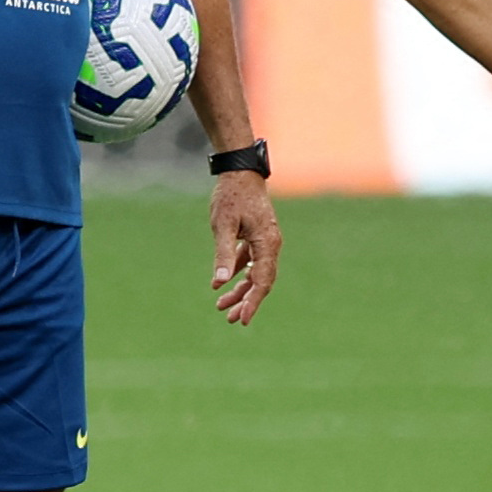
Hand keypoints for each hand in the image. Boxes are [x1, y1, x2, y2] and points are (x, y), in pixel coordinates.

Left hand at [208, 170, 280, 324]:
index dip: (253, 302)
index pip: (262, 280)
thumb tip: (221, 282)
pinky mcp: (257, 236)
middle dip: (246, 301)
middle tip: (231, 319)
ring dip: (241, 289)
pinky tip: (221, 284)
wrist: (239, 171)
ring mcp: (265, 241)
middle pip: (262, 281)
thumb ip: (223, 254)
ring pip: (256, 273)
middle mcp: (271, 244)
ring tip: (222, 306)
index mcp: (267, 243)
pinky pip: (250, 261)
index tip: (243, 319)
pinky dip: (238, 273)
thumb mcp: (223, 226)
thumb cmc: (231, 196)